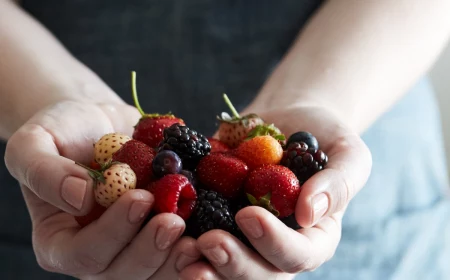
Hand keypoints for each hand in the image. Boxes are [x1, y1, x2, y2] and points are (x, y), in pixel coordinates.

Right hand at [5, 101, 200, 278]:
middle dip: (152, 250)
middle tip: (175, 222)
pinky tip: (216, 230)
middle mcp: (98, 251)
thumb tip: (78, 197)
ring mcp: (131, 245)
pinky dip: (199, 244)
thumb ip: (43, 172)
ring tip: (201, 236)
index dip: (113, 233)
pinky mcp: (158, 233)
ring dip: (179, 258)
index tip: (139, 198)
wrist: (98, 123)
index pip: (84, 254)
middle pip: (124, 272)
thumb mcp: (35, 143)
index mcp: (61, 241)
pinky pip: (179, 250)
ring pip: (156, 270)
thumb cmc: (62, 132)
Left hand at [179, 104, 371, 278]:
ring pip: (224, 268)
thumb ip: (339, 182)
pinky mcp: (215, 218)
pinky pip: (197, 238)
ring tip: (180, 252)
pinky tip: (162, 230)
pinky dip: (178, 240)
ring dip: (202, 265)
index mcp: (313, 238)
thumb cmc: (323, 136)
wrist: (286, 121)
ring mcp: (243, 236)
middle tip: (207, 243)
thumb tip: (311, 213)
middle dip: (233, 263)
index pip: (298, 256)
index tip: (249, 215)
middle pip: (257, 274)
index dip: (273, 243)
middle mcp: (276, 246)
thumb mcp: (346, 152)